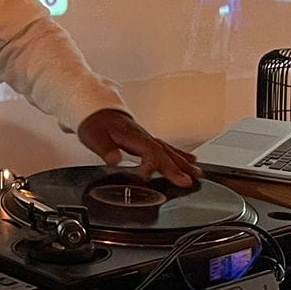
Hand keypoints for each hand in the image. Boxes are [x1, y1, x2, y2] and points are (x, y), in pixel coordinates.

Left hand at [77, 110, 199, 186]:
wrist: (95, 108)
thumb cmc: (95, 122)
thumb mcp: (94, 137)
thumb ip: (105, 149)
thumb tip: (114, 159)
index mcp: (132, 136)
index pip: (148, 151)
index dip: (151, 165)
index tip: (146, 178)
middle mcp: (143, 136)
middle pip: (164, 152)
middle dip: (177, 167)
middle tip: (189, 181)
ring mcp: (146, 137)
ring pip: (168, 149)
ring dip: (183, 162)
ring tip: (197, 173)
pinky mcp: (146, 138)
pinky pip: (166, 146)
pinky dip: (179, 154)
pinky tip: (188, 160)